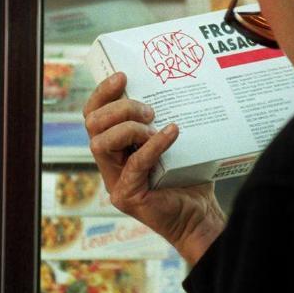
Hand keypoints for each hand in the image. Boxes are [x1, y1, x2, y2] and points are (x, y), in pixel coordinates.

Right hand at [83, 72, 225, 265]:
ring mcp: (116, 182)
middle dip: (118, 109)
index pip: (93, 115)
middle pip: (92, 125)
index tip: (122, 76)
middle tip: (148, 109)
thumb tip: (170, 83)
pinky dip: (153, 145)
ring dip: (128, 128)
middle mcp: (109, 164)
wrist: (201, 217)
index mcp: (114, 148)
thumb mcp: (171, 141)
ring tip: (155, 123)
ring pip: (101, 144)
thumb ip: (161, 120)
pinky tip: (172, 132)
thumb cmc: (189, 178)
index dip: (102, 94)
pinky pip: (135, 164)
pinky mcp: (128, 197)